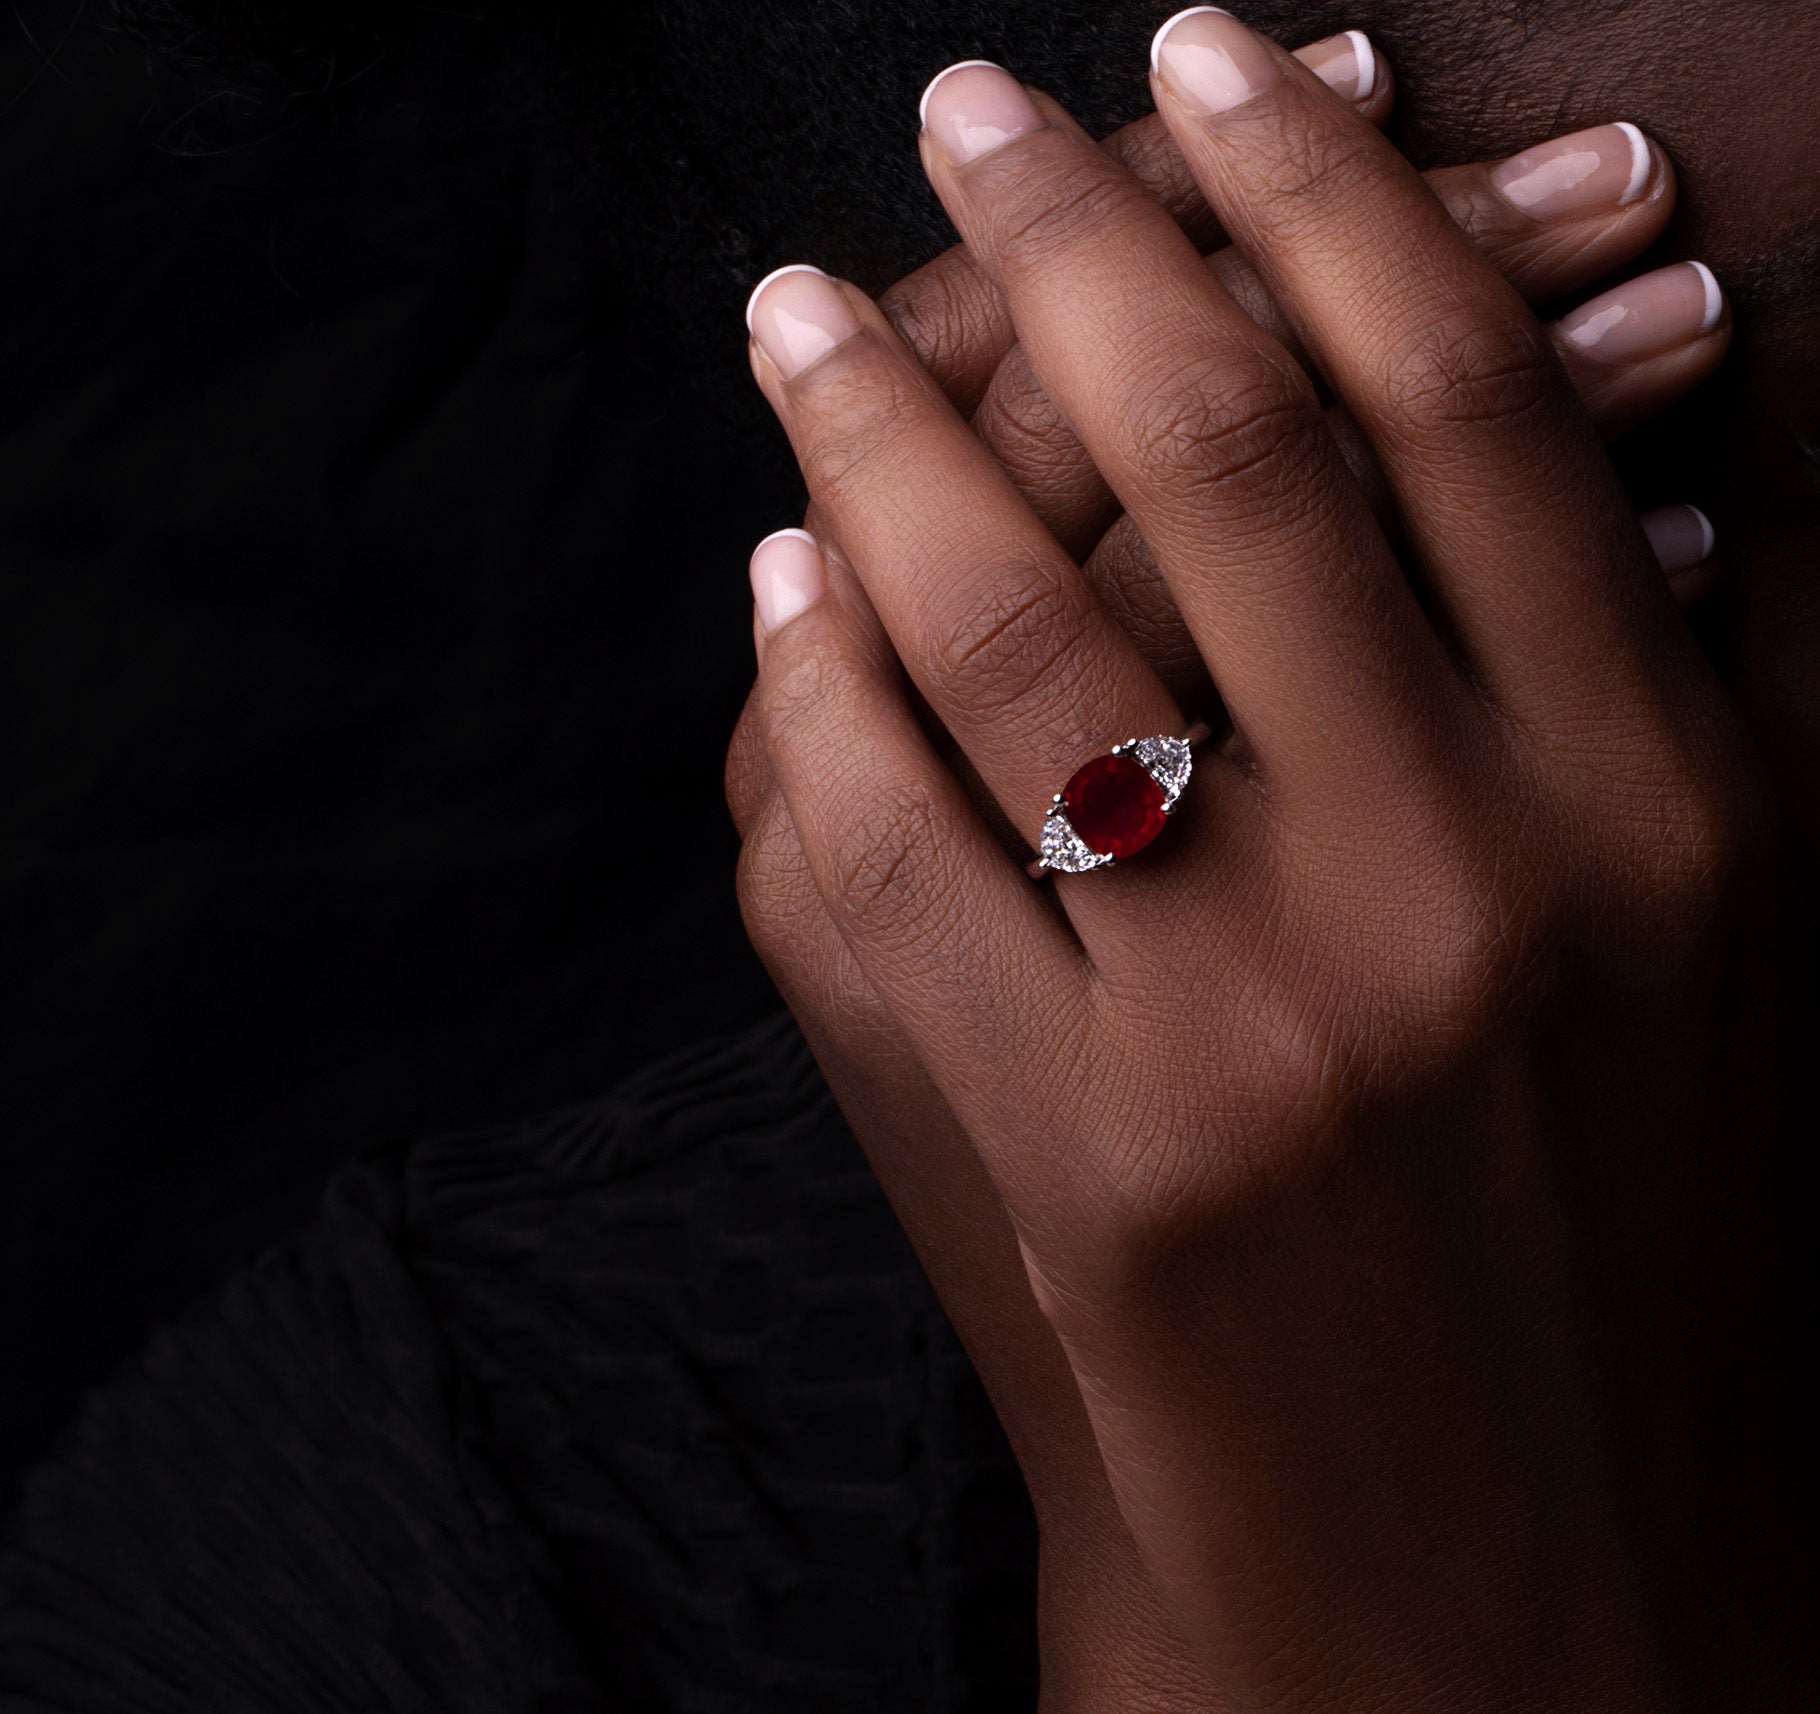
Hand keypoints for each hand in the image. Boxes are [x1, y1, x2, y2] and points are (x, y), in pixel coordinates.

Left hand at [737, 13, 1795, 1710]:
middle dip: (1084, 225)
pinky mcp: (1078, 1151)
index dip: (1322, 186)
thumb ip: (1649, 690)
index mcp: (1670, 809)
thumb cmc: (1606, 1269)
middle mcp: (1472, 884)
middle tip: (976, 103)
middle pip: (1228, 442)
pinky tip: (782, 580)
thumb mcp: (1718, 962)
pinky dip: (809, 682)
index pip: (1460, 395)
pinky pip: (880, 842)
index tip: (1211, 60)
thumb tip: (1547, 426)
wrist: (1491, 1607)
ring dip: (878, 418)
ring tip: (804, 302)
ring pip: (1011, 614)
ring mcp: (1255, 1020)